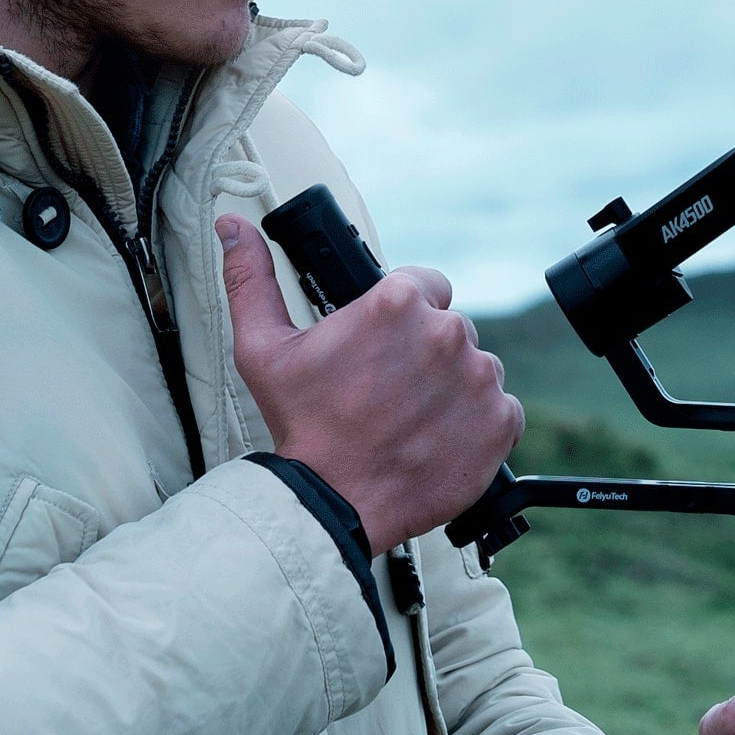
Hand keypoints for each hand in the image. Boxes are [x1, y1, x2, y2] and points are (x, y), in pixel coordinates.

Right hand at [217, 214, 523, 550]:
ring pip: (475, 368)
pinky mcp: (500, 423)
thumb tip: (234, 227)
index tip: (384, 345)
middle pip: (449, 327)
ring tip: (411, 418)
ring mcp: (480, 379)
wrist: (332, 506)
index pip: (425, 285)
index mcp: (396, 303)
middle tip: (388, 389)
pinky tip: (437, 438)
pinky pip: (499, 409)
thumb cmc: (301, 426)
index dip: (403, 314)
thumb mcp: (262, 347)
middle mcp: (446, 334)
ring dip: (451, 387)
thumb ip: (251, 278)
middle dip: (424, 352)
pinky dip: (475, 423)